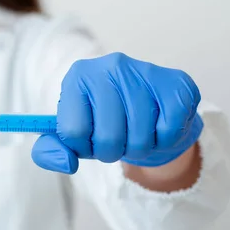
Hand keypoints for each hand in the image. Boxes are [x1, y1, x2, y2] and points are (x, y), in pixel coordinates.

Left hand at [32, 52, 203, 173]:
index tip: (90, 139)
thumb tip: (66, 162)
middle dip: (111, 152)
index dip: (83, 147)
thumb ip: (52, 151)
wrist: (149, 105)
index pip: (72, 132)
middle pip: (108, 137)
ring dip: (138, 149)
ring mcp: (145, 71)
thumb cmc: (103, 120)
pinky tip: (157, 127)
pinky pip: (168, 132)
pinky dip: (163, 141)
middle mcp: (110, 67)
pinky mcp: (177, 84)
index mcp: (78, 76)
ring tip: (136, 134)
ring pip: (139, 138)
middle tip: (116, 141)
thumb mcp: (71, 133)